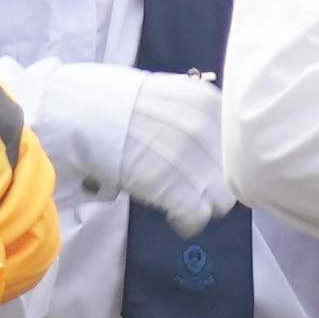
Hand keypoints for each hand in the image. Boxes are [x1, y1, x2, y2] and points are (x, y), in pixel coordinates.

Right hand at [106, 72, 234, 224]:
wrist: (82, 115)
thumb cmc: (116, 104)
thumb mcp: (167, 95)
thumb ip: (194, 115)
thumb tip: (209, 142)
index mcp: (208, 103)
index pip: (236, 144)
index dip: (220, 159)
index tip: (205, 166)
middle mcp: (207, 129)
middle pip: (233, 174)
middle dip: (216, 183)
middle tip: (193, 187)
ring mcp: (193, 160)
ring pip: (223, 200)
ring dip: (205, 205)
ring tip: (183, 201)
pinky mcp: (176, 189)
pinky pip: (198, 218)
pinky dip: (187, 222)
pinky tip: (174, 215)